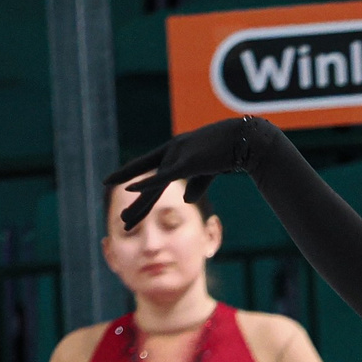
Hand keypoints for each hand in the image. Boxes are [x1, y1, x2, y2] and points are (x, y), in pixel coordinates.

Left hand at [114, 117, 272, 229]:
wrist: (245, 140)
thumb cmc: (230, 151)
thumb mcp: (210, 171)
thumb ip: (197, 185)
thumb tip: (186, 200)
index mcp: (176, 152)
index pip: (150, 170)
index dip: (134, 179)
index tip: (116, 186)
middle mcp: (171, 151)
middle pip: (149, 184)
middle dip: (137, 205)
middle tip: (123, 221)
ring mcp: (176, 155)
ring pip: (154, 187)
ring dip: (140, 207)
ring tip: (125, 221)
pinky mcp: (186, 163)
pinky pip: (162, 178)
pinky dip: (146, 185)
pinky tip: (129, 190)